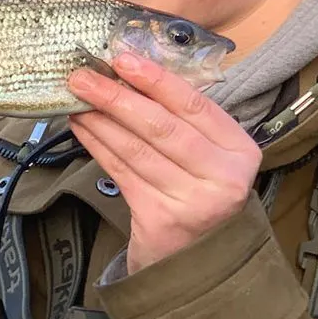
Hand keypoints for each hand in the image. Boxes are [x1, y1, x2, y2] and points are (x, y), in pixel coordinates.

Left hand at [67, 51, 261, 274]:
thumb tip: (130, 72)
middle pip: (162, 128)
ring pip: (137, 150)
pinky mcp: (161, 221)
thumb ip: (184, 119)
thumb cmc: (202, 192)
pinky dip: (99, 146)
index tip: (123, 59)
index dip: (156, 80)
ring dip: (101, 120)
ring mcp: (193, 203)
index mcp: (241, 151)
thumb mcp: (210, 154)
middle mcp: (223, 178)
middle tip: (84, 76)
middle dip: (118, 98)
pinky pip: (122, 173)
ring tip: (77, 99)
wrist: (199, 259)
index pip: (195, 106)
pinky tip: (83, 128)